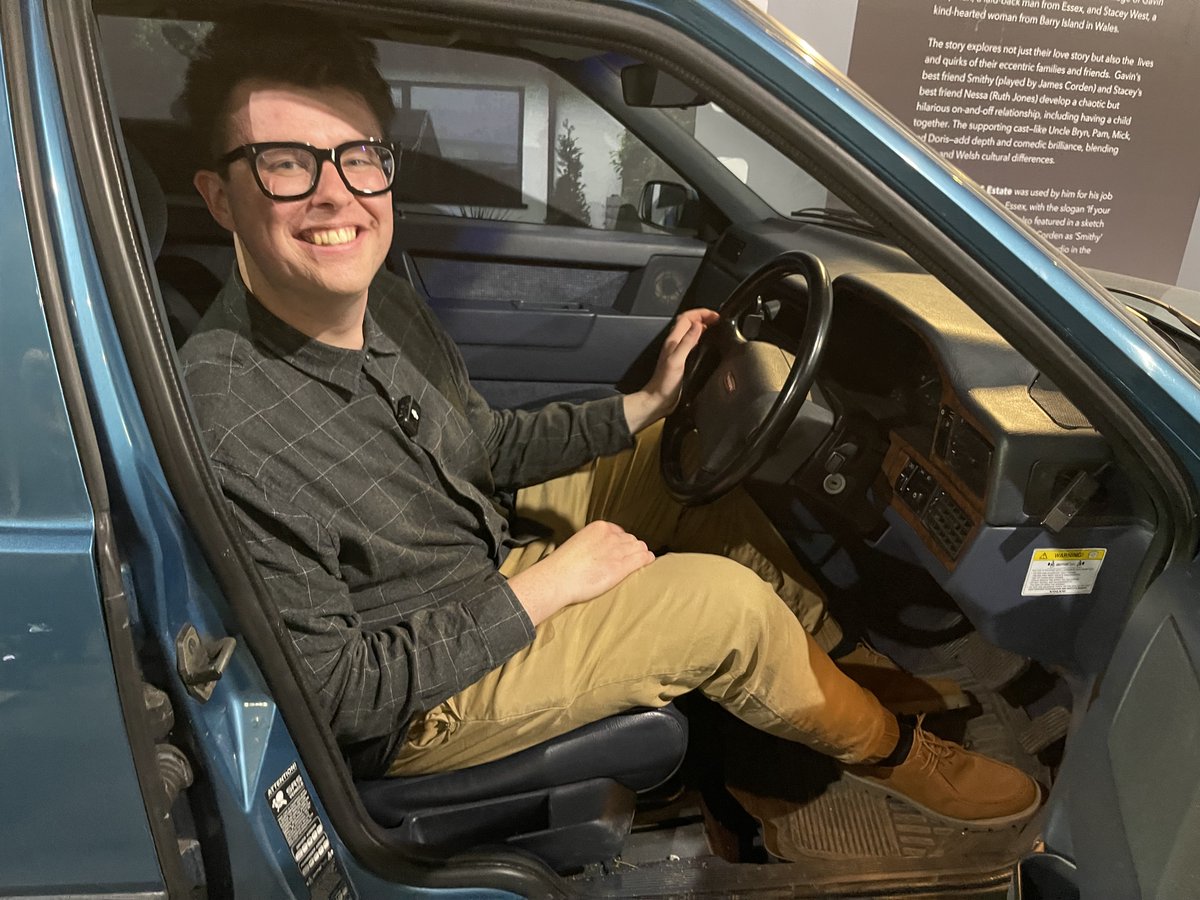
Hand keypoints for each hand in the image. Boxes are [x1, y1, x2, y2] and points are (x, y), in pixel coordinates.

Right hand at [507, 521, 654, 624]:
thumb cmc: (562, 566)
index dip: (621, 541)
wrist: (558, 578)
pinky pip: (643, 558)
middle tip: (628, 558)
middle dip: (631, 548)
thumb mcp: (578, 543)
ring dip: (639, 553)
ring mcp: (618, 550)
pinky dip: (647, 559)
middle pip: (630, 539)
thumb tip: (598, 550)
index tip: (620, 549)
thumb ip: (592, 542)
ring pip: (639, 547)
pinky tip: (649, 561)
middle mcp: (611, 536)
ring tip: (640, 560)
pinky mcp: (622, 566)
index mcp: (599, 527)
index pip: (619, 531)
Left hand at [623, 307, 719, 433]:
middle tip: (718, 319)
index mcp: (673, 341)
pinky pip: (692, 343)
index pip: (686, 318)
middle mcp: (675, 344)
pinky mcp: (682, 360)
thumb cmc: (665, 383)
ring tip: (716, 327)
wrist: (658, 400)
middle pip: (688, 322)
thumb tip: (698, 325)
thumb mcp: (677, 360)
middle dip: (703, 316)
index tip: (715, 315)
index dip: (701, 313)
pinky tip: (708, 343)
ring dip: (702, 326)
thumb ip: (687, 342)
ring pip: (690, 332)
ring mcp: (678, 351)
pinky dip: (701, 338)